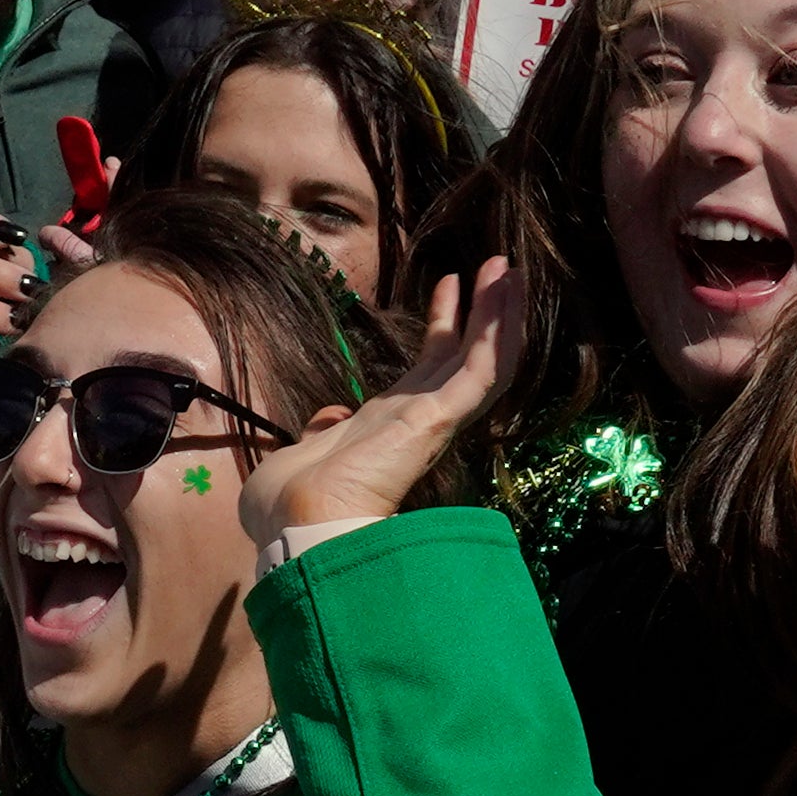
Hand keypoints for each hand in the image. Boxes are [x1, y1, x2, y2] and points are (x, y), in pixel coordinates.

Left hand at [239, 257, 526, 548]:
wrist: (295, 526)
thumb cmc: (288, 504)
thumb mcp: (302, 451)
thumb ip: (321, 430)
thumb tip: (328, 416)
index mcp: (386, 426)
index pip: (427, 369)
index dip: (443, 326)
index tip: (451, 286)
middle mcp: (414, 421)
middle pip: (460, 357)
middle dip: (482, 312)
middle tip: (498, 269)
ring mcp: (430, 421)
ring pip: (480, 361)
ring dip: (498, 315)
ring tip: (508, 270)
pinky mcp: (437, 422)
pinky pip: (480, 372)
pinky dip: (496, 331)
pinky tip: (504, 294)